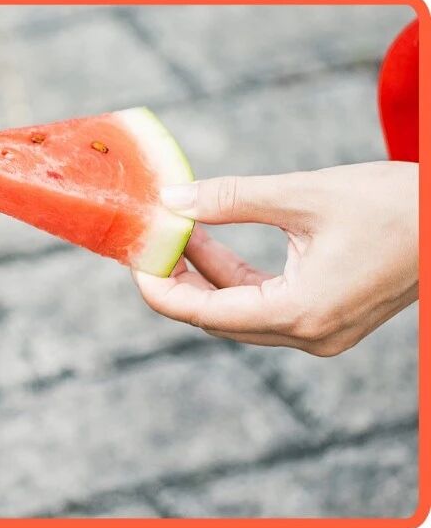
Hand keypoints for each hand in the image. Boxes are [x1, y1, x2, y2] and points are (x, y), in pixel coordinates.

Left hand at [133, 161, 417, 356]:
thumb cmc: (395, 204)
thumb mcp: (304, 193)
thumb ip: (231, 199)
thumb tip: (171, 199)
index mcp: (301, 313)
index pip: (204, 314)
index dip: (160, 289)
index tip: (132, 261)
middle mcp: (310, 334)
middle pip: (217, 318)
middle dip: (178, 280)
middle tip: (147, 241)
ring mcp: (322, 332)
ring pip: (240, 312)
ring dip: (206, 275)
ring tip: (176, 230)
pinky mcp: (330, 319)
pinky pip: (265, 305)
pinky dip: (236, 277)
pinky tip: (210, 240)